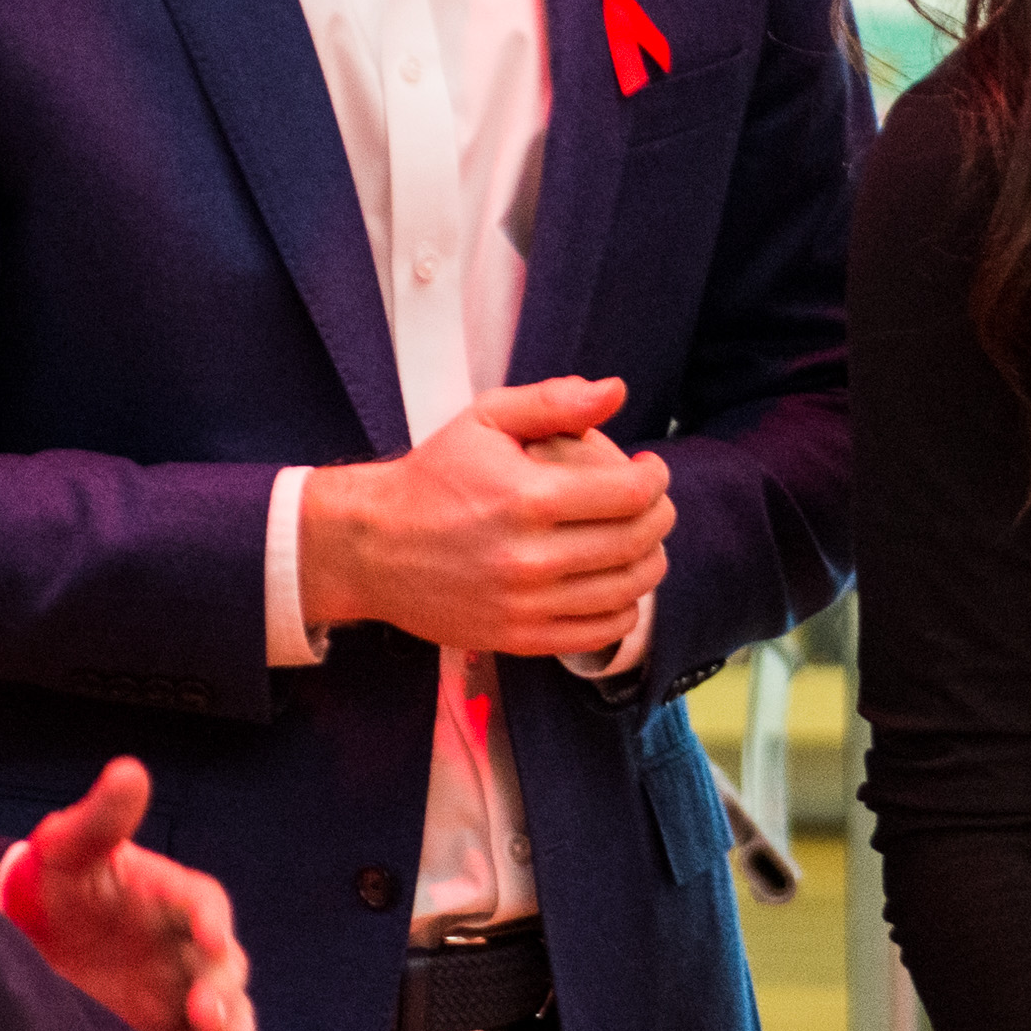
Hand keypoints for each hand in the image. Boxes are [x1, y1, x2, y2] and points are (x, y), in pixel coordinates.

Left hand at [0, 760, 261, 1030]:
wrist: (24, 939)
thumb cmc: (53, 883)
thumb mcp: (67, 846)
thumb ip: (100, 817)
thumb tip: (128, 770)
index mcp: (172, 895)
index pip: (204, 904)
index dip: (210, 922)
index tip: (207, 940)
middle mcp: (186, 947)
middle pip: (222, 970)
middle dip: (223, 996)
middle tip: (207, 1020)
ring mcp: (181, 995)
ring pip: (225, 1017)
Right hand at [296, 376, 675, 658]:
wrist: (371, 547)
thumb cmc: (432, 478)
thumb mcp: (483, 419)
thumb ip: (553, 402)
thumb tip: (616, 390)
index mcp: (527, 498)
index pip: (630, 495)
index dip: (655, 479)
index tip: (650, 470)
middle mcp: (530, 558)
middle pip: (635, 543)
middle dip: (660, 516)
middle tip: (653, 502)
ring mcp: (526, 606)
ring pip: (626, 590)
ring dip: (649, 562)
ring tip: (640, 540)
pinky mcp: (519, 639)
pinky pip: (599, 633)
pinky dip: (623, 608)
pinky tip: (616, 584)